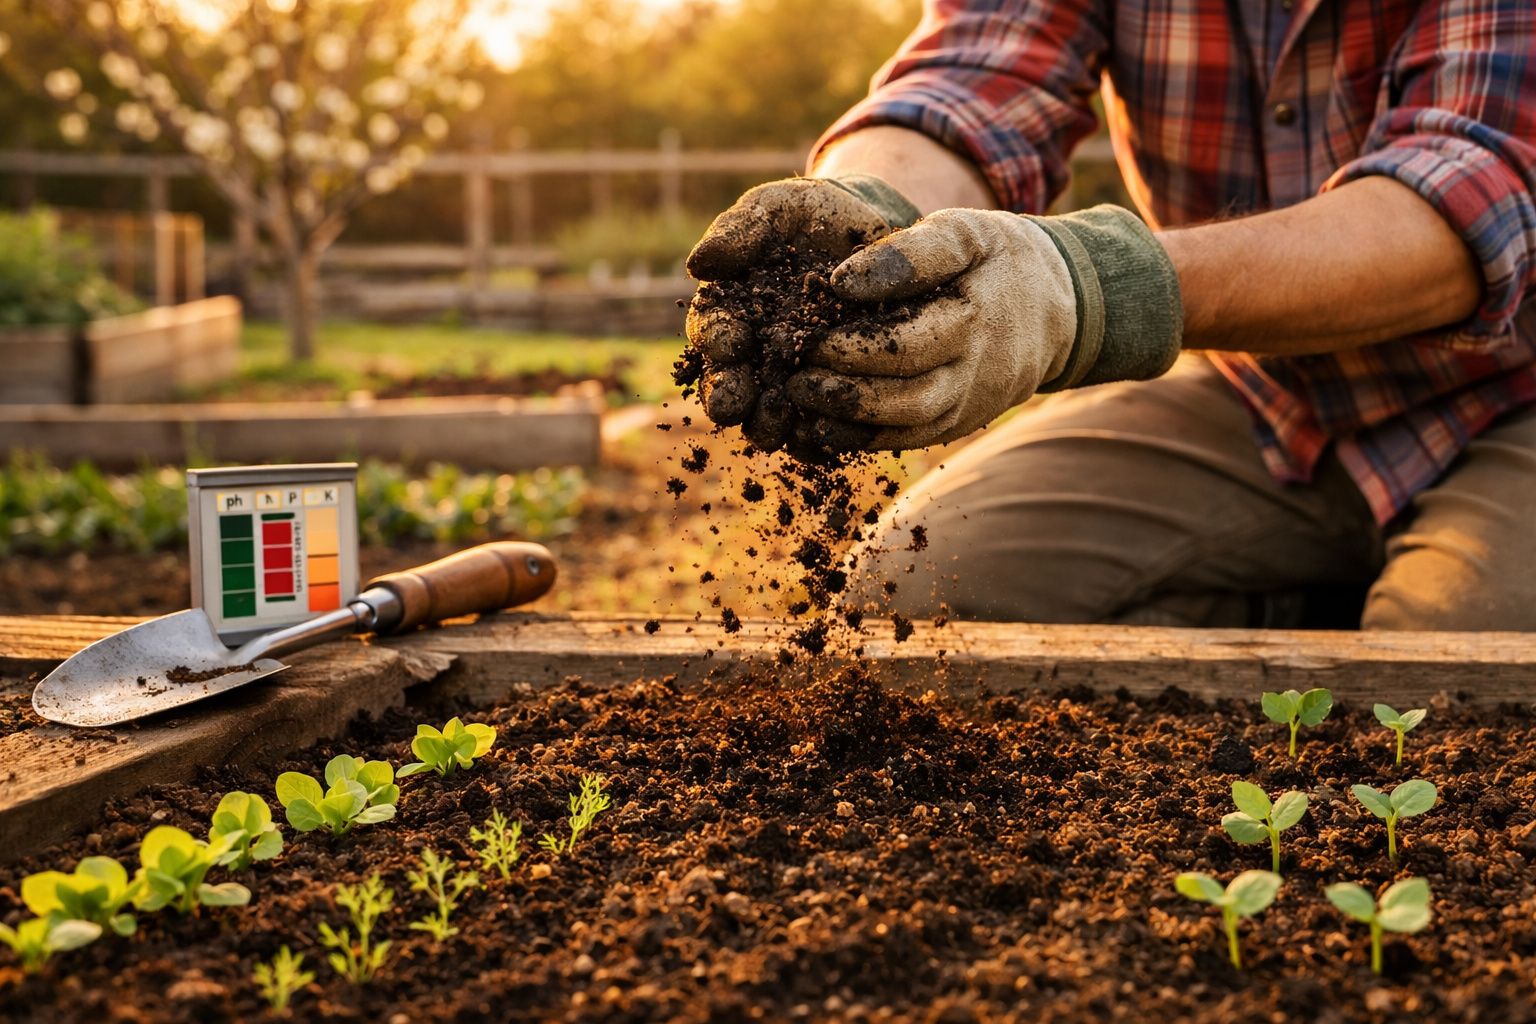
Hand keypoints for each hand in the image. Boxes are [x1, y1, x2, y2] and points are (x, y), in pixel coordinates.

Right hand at [684, 175, 918, 443]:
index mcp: (730, 312)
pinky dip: (819, 438)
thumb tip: (697, 263)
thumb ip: (739, 229)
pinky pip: (821, 428)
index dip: (714, 339)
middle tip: (731, 404)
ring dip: (767, 423)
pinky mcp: (833, 398)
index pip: (711, 331)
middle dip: (728, 394)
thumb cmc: (818, 217)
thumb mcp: (778, 208)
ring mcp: (793, 381)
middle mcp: (754, 355)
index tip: (725, 341)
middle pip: (732, 383)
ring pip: (770, 413)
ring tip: (773, 429)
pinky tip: (823, 441)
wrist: (880, 237)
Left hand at [789, 205, 1183, 450]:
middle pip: (902, 397)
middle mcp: (975, 373)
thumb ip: (910, 253)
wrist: (1061, 306)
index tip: (806, 331)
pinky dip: (862, 438)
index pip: (905, 345)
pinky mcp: (958, 422)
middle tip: (792, 373)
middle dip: (841, 390)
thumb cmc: (1001, 258)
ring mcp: (969, 405)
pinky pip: (908, 439)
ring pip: (904, 427)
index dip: (851, 345)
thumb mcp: (966, 231)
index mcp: (974, 320)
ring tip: (798, 397)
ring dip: (846, 419)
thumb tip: (841, 283)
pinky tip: (820, 423)